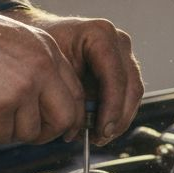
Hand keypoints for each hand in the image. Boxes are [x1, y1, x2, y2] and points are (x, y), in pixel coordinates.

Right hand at [0, 0, 84, 144]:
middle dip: (45, 135)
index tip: (62, 131)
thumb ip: (35, 70)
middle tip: (22, 134)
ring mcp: (23, 87)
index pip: (75, 94)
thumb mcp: (13, 43)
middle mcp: (42, 67)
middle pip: (64, 119)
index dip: (70, 119)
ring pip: (29, 133)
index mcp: (48, 50)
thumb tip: (45, 108)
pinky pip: (0, 137)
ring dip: (5, 132)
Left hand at [3, 8, 142, 145]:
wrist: (40, 38)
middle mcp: (117, 42)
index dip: (112, 107)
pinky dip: (116, 114)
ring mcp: (124, 54)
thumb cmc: (42, 51)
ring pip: (133, 94)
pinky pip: (127, 96)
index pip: (115, 75)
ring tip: (98, 136)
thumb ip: (69, 94)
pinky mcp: (123, 69)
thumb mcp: (51, 70)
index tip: (102, 130)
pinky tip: (99, 127)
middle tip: (100, 138)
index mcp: (100, 35)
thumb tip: (82, 127)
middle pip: (131, 86)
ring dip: (119, 119)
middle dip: (118, 117)